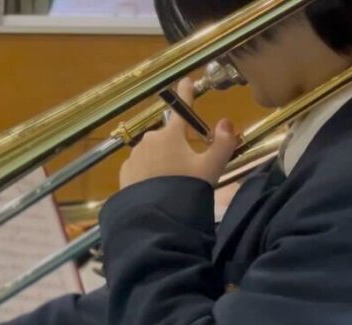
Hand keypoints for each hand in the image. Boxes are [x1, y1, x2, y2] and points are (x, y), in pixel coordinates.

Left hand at [119, 78, 237, 188]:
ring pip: (152, 152)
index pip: (181, 109)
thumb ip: (223, 144)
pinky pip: (140, 167)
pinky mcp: (125, 172)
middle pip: (167, 137)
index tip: (185, 81)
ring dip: (161, 160)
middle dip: (176, 146)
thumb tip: (226, 122)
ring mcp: (135, 155)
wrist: (156, 217)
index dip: (185, 94)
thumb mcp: (211, 168)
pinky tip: (154, 187)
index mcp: (171, 134)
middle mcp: (150, 139)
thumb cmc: (186, 188)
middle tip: (187, 168)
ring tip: (170, 182)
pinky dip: (147, 172)